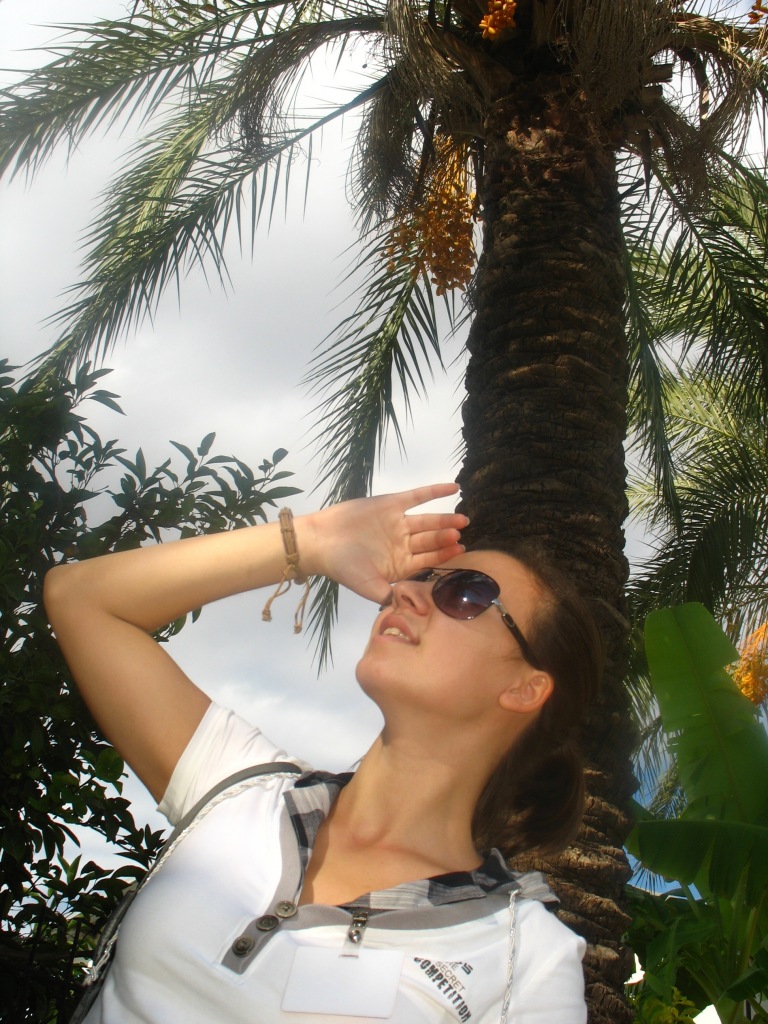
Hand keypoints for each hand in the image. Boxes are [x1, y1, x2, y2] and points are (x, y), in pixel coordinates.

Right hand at [301, 483, 467, 603]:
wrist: (321, 542)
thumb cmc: (343, 567)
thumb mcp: (369, 587)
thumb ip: (391, 596)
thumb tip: (412, 610)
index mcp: (401, 563)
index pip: (429, 559)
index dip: (445, 554)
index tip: (460, 550)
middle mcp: (403, 543)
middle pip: (431, 539)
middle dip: (446, 537)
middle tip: (460, 533)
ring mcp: (398, 523)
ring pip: (427, 520)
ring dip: (445, 519)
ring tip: (462, 518)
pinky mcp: (390, 504)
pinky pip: (417, 496)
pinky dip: (435, 492)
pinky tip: (454, 487)